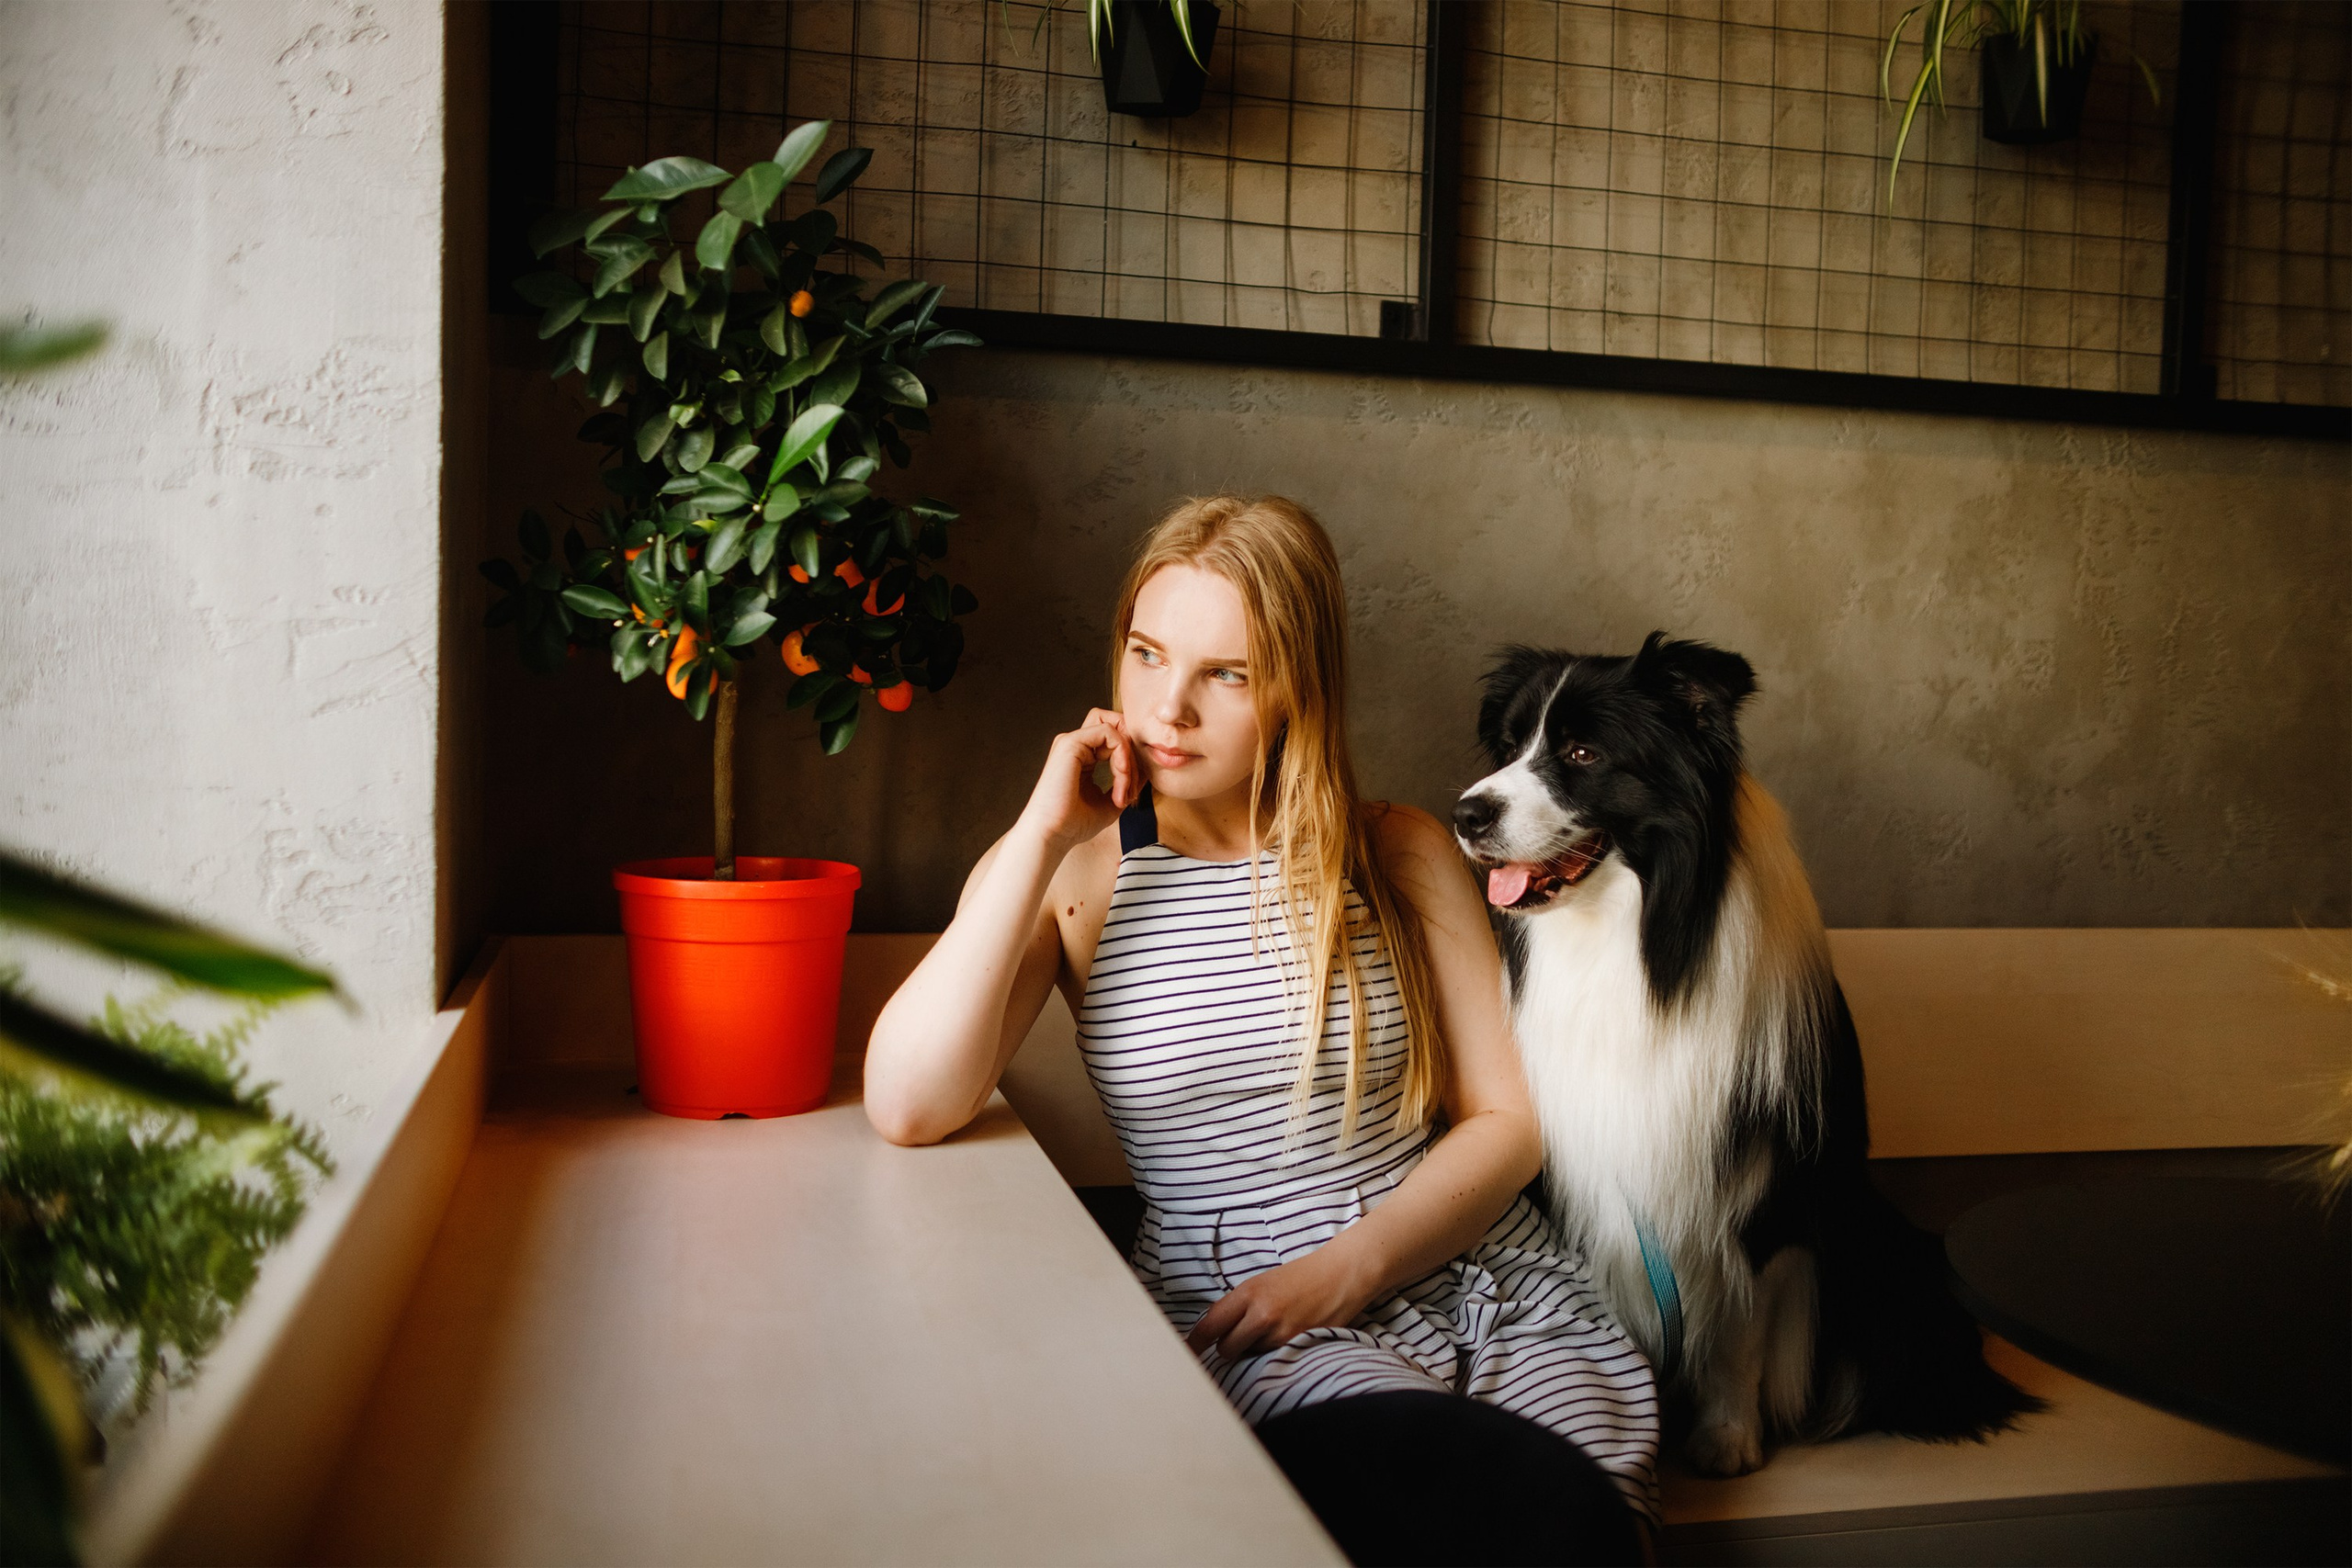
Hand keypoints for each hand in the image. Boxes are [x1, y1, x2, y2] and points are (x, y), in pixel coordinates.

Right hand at [1017, 708, 1140, 853]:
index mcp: (1082, 758)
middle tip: (1132, 786)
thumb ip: (1128, 784)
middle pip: (1116, 726)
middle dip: (1133, 753)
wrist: (1053, 834)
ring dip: (1128, 759)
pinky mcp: (1071, 742)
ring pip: (1115, 729)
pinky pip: (1109, 733)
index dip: (1131, 762)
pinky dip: (1122, 754)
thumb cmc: (1075, 824)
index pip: (1115, 741)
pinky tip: (1120, 777)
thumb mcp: (1112, 802)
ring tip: (1124, 788)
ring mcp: (1072, 742)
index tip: (1131, 795)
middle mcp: (1076, 746)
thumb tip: (1146, 770)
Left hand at [1184, 1245, 1372, 1360]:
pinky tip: (1284, 1338)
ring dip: (1253, 1351)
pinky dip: (1273, 1354)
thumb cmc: (1300, 1277)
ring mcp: (1281, 1334)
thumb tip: (1214, 1332)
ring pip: (1250, 1357)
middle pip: (1225, 1349)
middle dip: (1228, 1347)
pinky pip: (1272, 1360)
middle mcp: (1262, 1315)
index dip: (1194, 1344)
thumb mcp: (1262, 1283)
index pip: (1209, 1326)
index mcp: (1248, 1293)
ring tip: (1272, 1331)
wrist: (1341, 1274)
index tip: (1186, 1353)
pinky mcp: (1298, 1346)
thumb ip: (1238, 1307)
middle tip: (1240, 1337)